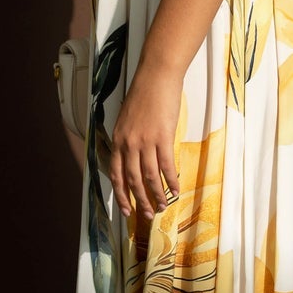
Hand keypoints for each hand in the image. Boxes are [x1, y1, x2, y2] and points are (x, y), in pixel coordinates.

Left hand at [109, 59, 182, 222]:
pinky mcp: (163, 136)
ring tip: (163, 207)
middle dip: (140, 201)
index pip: (115, 174)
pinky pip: (166, 165)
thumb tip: (134, 158)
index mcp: (117, 139)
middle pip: (132, 180)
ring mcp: (145, 140)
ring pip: (149, 176)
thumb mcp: (127, 119)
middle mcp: (128, 143)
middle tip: (148, 215)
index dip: (121, 194)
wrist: (156, 76)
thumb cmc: (144, 95)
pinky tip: (176, 190)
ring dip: (157, 195)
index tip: (126, 210)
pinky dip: (171, 181)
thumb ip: (128, 139)